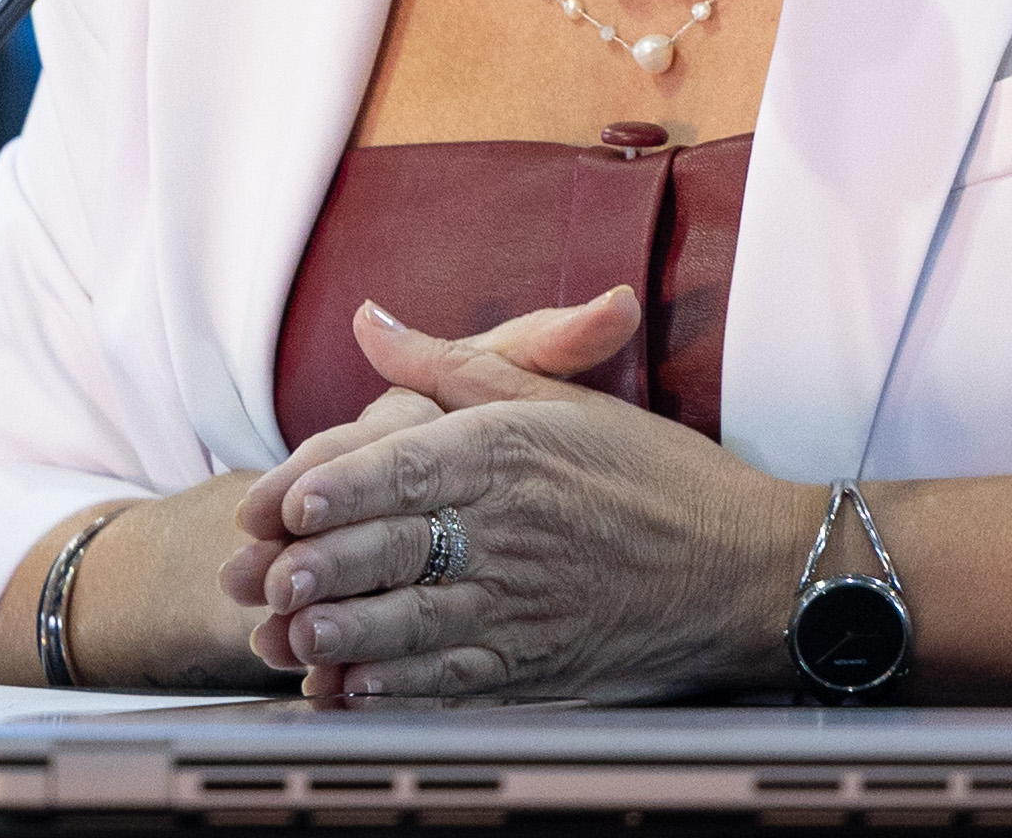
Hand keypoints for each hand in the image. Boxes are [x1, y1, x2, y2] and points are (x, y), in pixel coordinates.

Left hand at [230, 296, 813, 701]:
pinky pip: (455, 681)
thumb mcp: (558, 395)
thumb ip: (453, 362)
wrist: (747, 568)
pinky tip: (353, 688)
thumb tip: (370, 323)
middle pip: (399, 545)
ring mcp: (527, 603)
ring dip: (349, 632)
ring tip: (294, 635)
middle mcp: (515, 527)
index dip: (334, 484)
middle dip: (323, 564)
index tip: (280, 499)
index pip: (405, 464)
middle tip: (264, 576)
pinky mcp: (539, 665)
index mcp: (515, 451)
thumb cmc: (656, 474)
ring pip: (417, 621)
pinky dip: (399, 688)